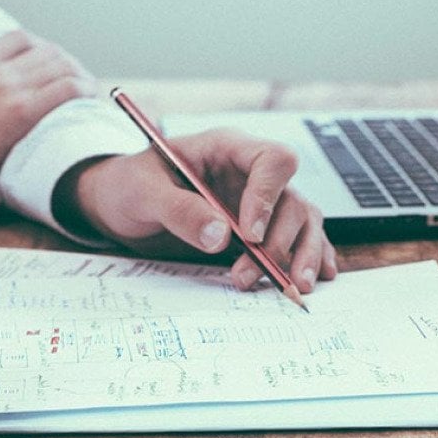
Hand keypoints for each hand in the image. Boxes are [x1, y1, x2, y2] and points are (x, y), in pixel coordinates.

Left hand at [64, 129, 337, 292]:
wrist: (119, 204)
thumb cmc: (130, 185)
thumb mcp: (143, 192)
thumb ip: (180, 210)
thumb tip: (220, 236)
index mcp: (227, 149)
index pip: (273, 160)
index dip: (268, 196)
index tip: (249, 234)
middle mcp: (251, 174)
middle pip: (293, 200)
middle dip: (278, 242)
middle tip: (247, 275)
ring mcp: (260, 202)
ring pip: (303, 222)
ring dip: (301, 255)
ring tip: (292, 287)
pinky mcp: (260, 228)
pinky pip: (298, 238)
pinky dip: (311, 258)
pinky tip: (318, 278)